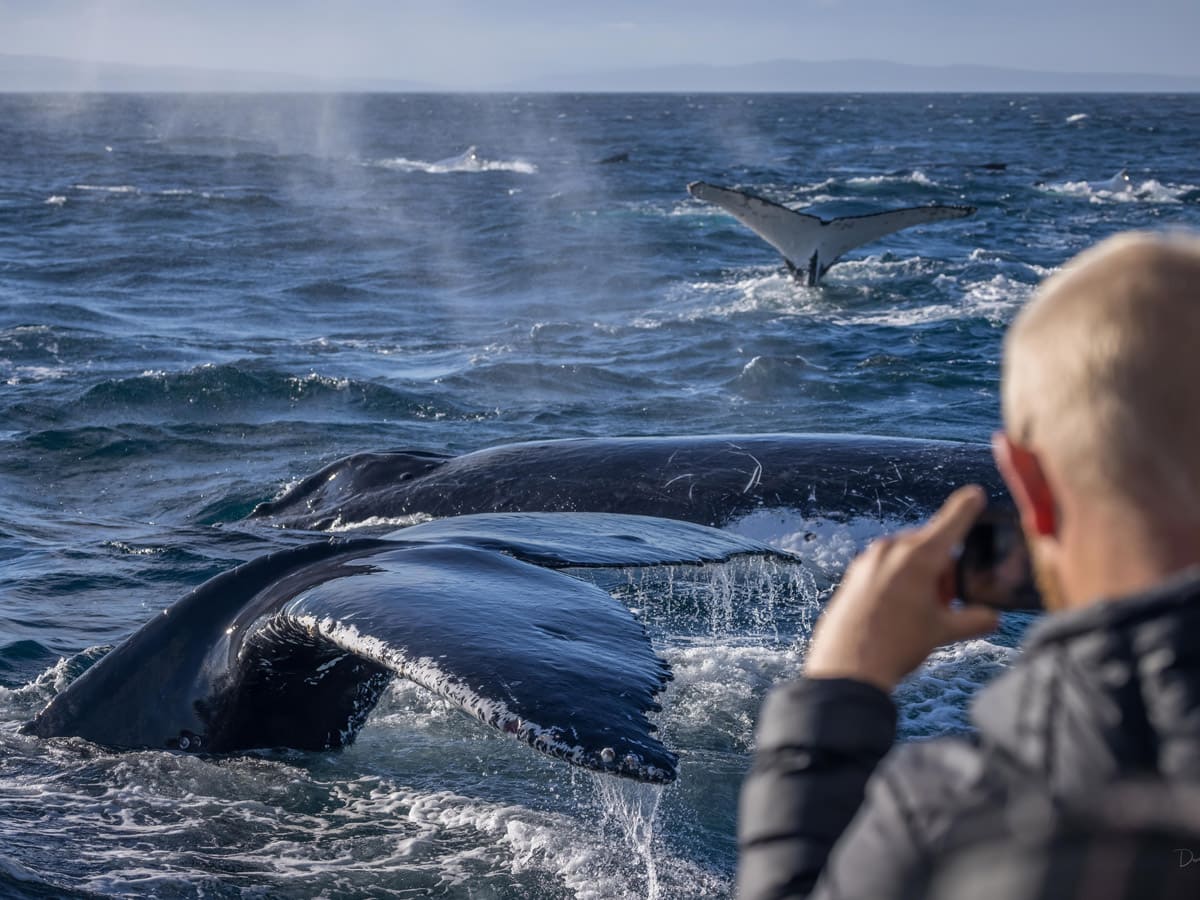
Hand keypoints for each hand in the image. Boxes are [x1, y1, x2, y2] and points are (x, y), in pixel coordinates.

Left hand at [803, 485, 999, 692]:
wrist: (847, 666)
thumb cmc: (896, 645)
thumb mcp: (942, 632)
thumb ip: (974, 620)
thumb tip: (993, 618)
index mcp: (919, 556)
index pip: (951, 521)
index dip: (967, 507)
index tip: (975, 493)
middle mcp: (892, 549)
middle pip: (930, 545)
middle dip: (943, 567)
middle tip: (946, 600)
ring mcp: (869, 559)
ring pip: (907, 556)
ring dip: (921, 574)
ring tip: (922, 610)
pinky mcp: (854, 573)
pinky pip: (885, 566)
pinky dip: (899, 579)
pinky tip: (898, 611)